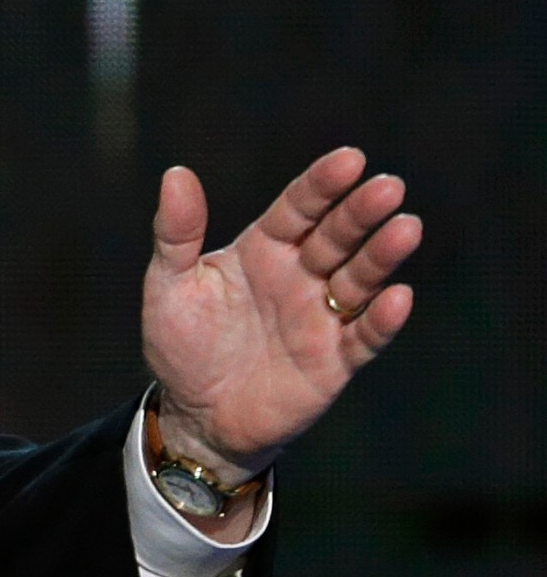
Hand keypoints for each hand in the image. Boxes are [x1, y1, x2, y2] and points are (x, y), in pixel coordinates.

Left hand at [142, 147, 420, 479]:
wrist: (196, 416)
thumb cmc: (182, 346)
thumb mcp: (169, 286)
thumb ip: (176, 233)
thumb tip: (175, 173)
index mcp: (264, 249)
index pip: (298, 208)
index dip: (322, 184)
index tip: (349, 160)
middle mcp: (300, 276)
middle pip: (337, 236)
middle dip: (361, 212)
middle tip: (387, 188)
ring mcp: (322, 316)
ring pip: (360, 279)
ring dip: (382, 256)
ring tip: (406, 228)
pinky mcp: (336, 360)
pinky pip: (364, 336)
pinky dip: (382, 319)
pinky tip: (397, 298)